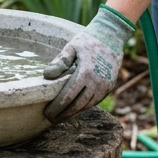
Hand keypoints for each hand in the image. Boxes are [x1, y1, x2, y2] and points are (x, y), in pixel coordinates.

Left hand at [43, 5, 133, 121]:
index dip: (57, 107)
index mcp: (85, 73)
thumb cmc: (87, 41)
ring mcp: (105, 86)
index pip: (68, 96)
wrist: (111, 37)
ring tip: (61, 117)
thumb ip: (60, 61)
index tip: (47, 113)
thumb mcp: (71, 47)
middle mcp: (97, 82)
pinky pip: (96, 100)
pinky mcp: (110, 86)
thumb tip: (46, 76)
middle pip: (78, 104)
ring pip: (88, 105)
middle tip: (51, 119)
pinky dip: (85, 106)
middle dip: (64, 114)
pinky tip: (74, 108)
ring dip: (74, 112)